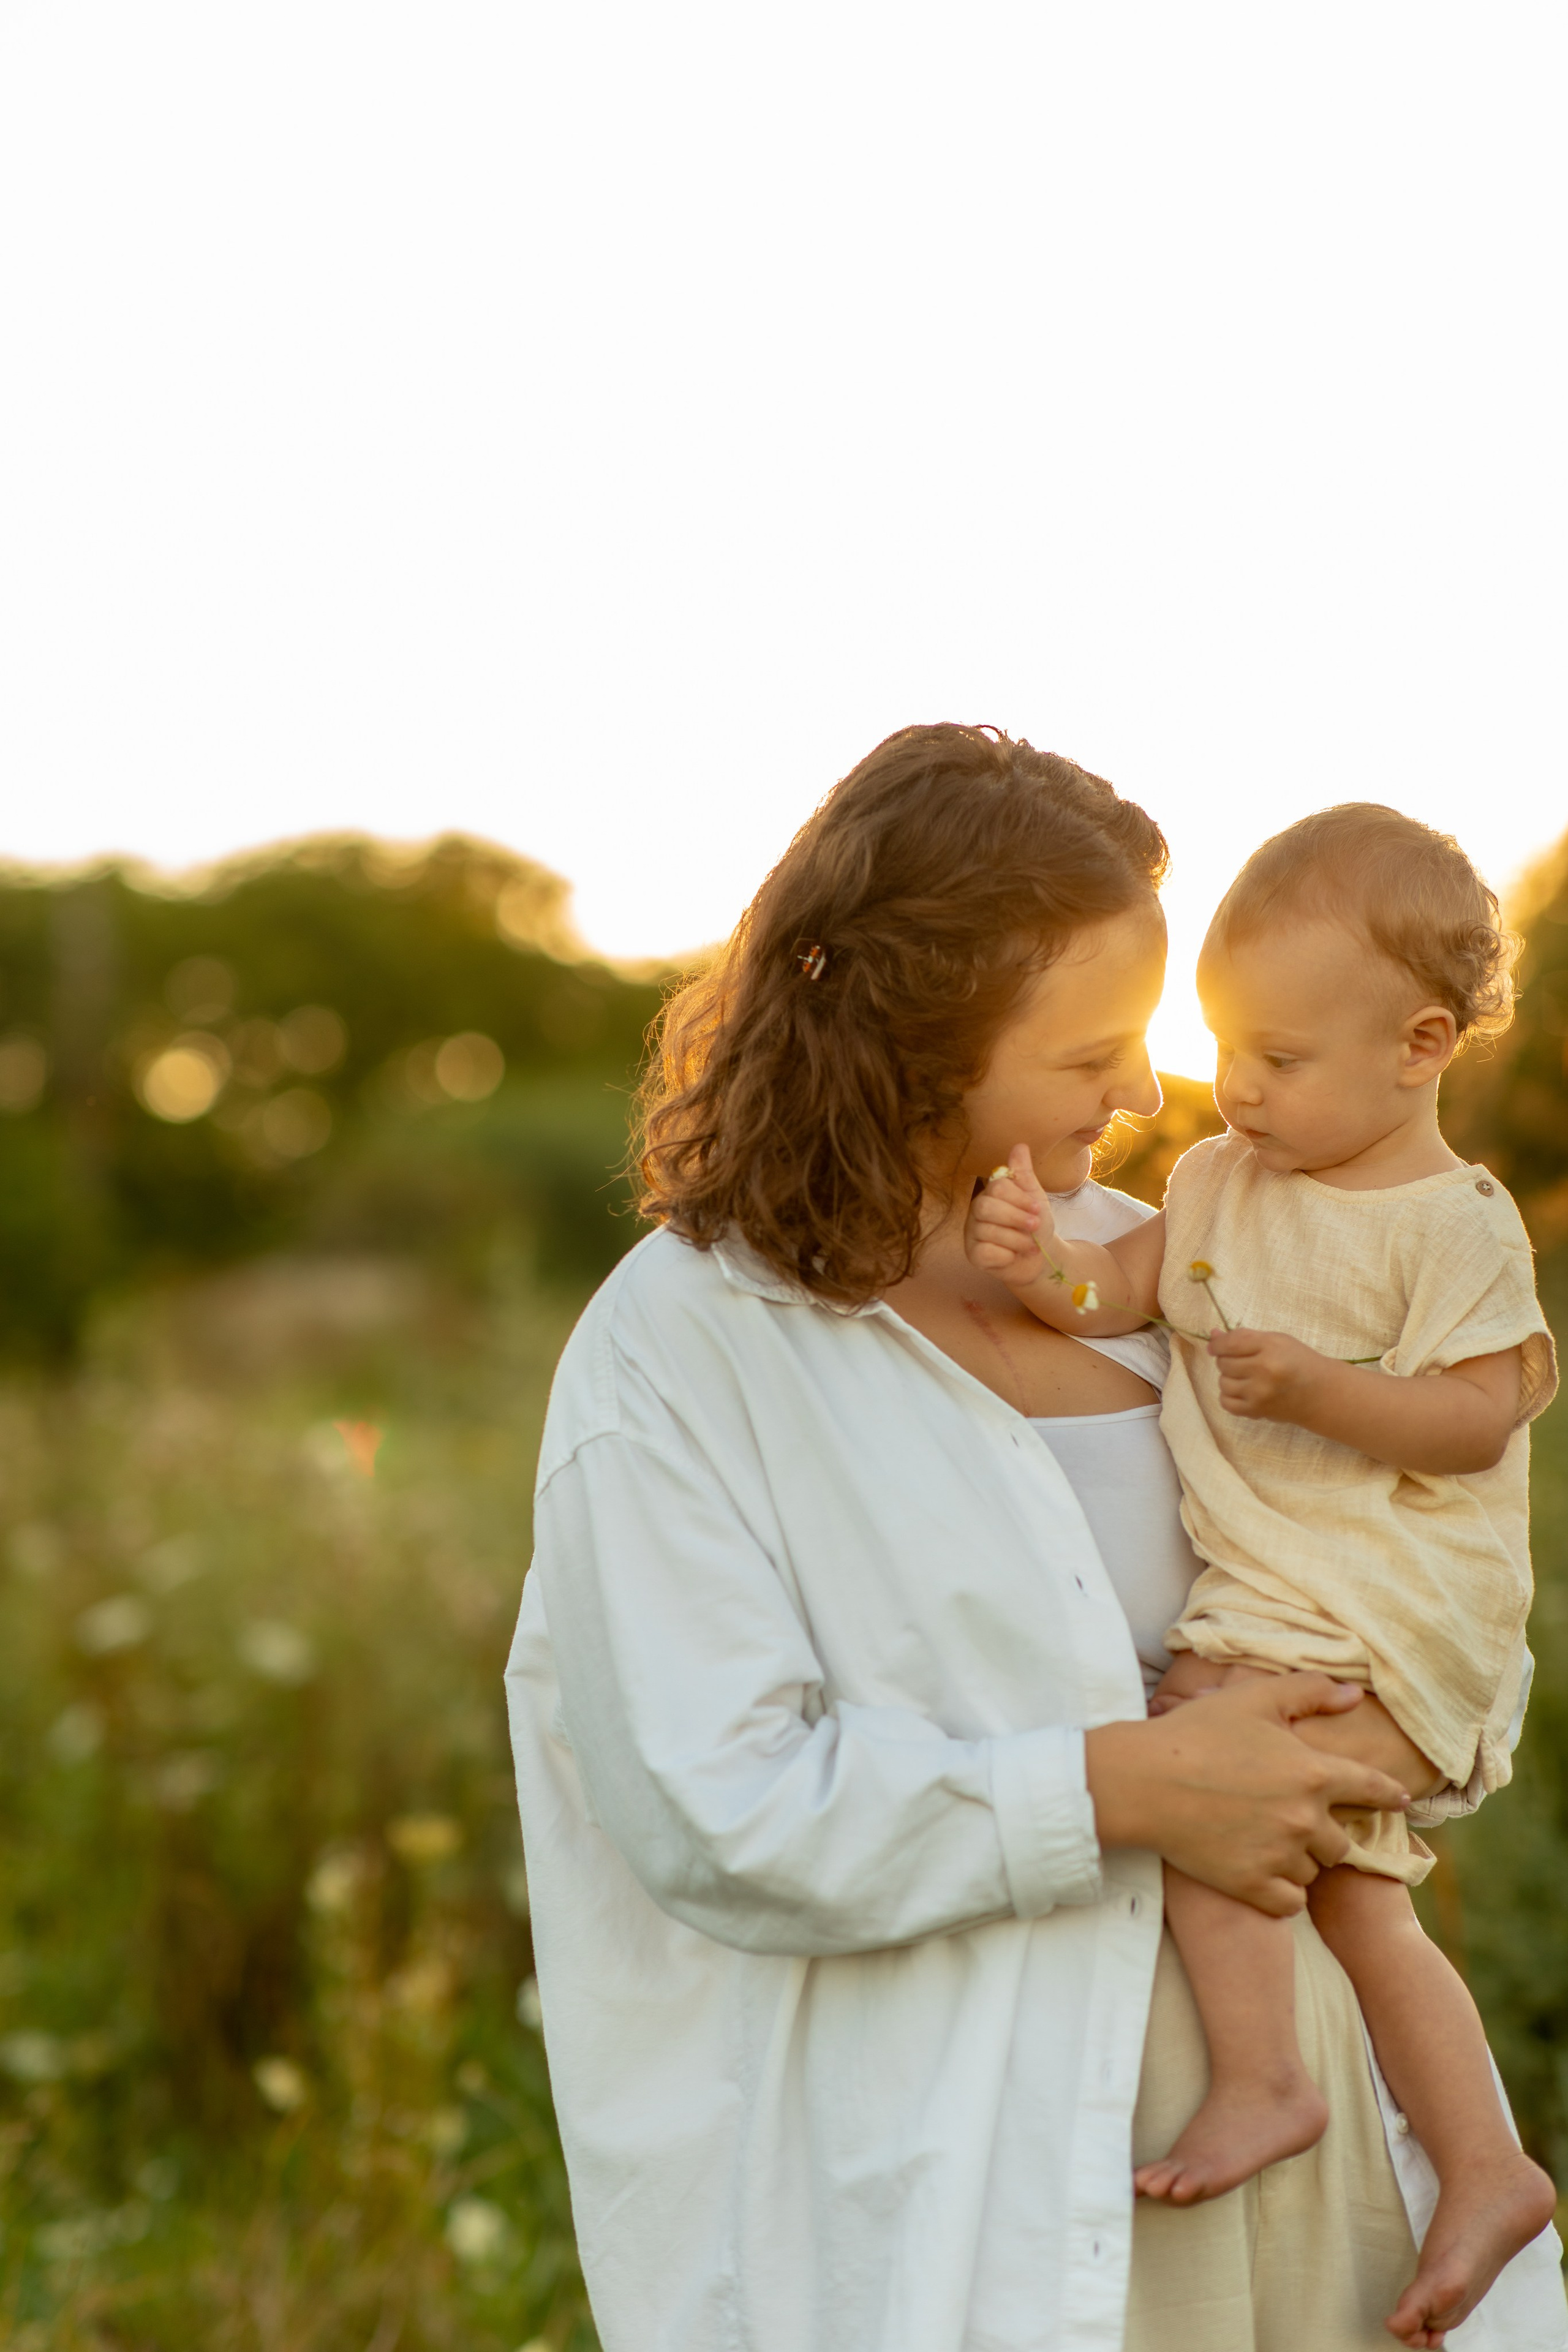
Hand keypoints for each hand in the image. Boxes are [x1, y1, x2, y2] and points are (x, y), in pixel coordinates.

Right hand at [964, 1143, 1055, 1292]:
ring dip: (1017, 1240)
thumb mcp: (1034, 1198)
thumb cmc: (1035, 1227)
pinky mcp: (974, 1256)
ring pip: (988, 1231)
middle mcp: (976, 1213)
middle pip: (986, 1207)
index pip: (996, 1187)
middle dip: (1016, 1218)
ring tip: (1031, 1245)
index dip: (1019, 1198)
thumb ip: (1024, 1174)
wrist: (1041, 1259)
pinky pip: (985, 1252)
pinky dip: (1006, 1255)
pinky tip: (1013, 1256)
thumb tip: (1020, 1145)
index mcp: (990, 1195)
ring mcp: (972, 1234)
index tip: (1036, 1208)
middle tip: (1035, 1226)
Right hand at [1085, 1673, 1411, 1915]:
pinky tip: (1261, 1875)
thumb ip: (1309, 1692)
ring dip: (1298, 1861)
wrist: (1143, 1781)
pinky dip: (1281, 1893)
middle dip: (1323, 1832)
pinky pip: (1289, 1903)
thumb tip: (1354, 1695)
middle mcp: (1304, 1819)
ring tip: (1268, 1844)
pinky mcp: (1251, 1886)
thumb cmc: (1196, 1732)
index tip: (1400, 1800)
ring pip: (1312, 1872)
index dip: (1388, 1794)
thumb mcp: (1254, 1699)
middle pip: (1340, 1842)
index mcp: (1312, 1773)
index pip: (1370, 1788)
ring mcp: (1279, 1856)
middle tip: (1293, 1821)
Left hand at [1207, 1325, 1335, 1422]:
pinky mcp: (1257, 1411)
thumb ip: (1244, 1336)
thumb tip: (1213, 1335)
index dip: (1217, 1344)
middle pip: (1224, 1363)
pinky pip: (1226, 1403)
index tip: (1214, 1346)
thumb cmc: (1298, 1361)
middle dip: (1227, 1360)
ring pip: (1223, 1383)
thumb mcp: (1277, 1340)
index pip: (1231, 1343)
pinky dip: (1229, 1396)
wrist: (1320, 1393)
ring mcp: (1259, 1393)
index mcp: (1270, 1348)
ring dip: (1229, 1378)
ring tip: (1245, 1376)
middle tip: (1242, 1362)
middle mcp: (1264, 1371)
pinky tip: (1243, 1391)